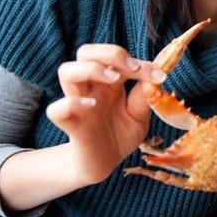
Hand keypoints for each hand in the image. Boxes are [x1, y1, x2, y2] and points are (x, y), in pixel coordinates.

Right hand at [46, 44, 167, 185]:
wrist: (105, 164)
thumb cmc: (121, 134)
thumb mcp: (140, 115)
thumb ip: (145, 96)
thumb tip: (157, 75)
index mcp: (110, 82)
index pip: (117, 58)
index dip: (139, 62)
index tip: (160, 76)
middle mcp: (91, 88)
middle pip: (86, 52)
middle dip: (109, 53)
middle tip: (131, 68)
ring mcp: (78, 104)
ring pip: (66, 71)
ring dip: (92, 69)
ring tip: (113, 80)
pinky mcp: (71, 125)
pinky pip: (57, 109)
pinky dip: (72, 103)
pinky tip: (92, 106)